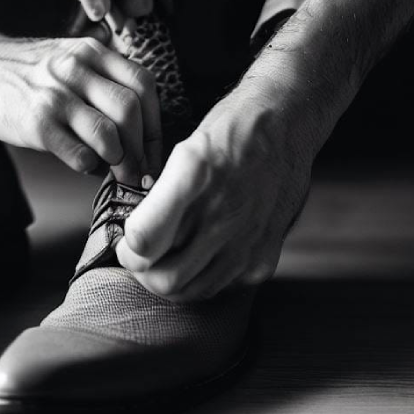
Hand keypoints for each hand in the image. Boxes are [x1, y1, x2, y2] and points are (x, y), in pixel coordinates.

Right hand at [0, 13, 160, 183]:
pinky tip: (87, 165)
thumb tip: (139, 125)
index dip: (155, 122)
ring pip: (109, 135)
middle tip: (141, 170)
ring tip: (117, 171)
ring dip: (120, 161)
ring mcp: (56, 97)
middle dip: (142, 149)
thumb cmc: (29, 69)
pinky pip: (79, 155)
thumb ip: (104, 78)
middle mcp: (77, 70)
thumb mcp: (71, 55)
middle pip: (130, 111)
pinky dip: (91, 168)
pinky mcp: (37, 124)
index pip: (143, 85)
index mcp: (92, 52)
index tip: (155, 149)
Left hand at [115, 81, 312, 301]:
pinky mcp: (263, 256)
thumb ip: (160, 196)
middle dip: (143, 270)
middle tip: (141, 255)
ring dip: (169, 278)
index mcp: (194, 173)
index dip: (127, 247)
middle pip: (164, 278)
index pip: (144, 239)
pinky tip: (199, 253)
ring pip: (190, 290)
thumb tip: (135, 237)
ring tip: (166, 257)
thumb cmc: (230, 130)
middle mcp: (222, 212)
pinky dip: (202, 278)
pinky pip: (219, 286)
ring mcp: (246, 239)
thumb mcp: (184, 147)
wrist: (286, 124)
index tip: (126, 240)